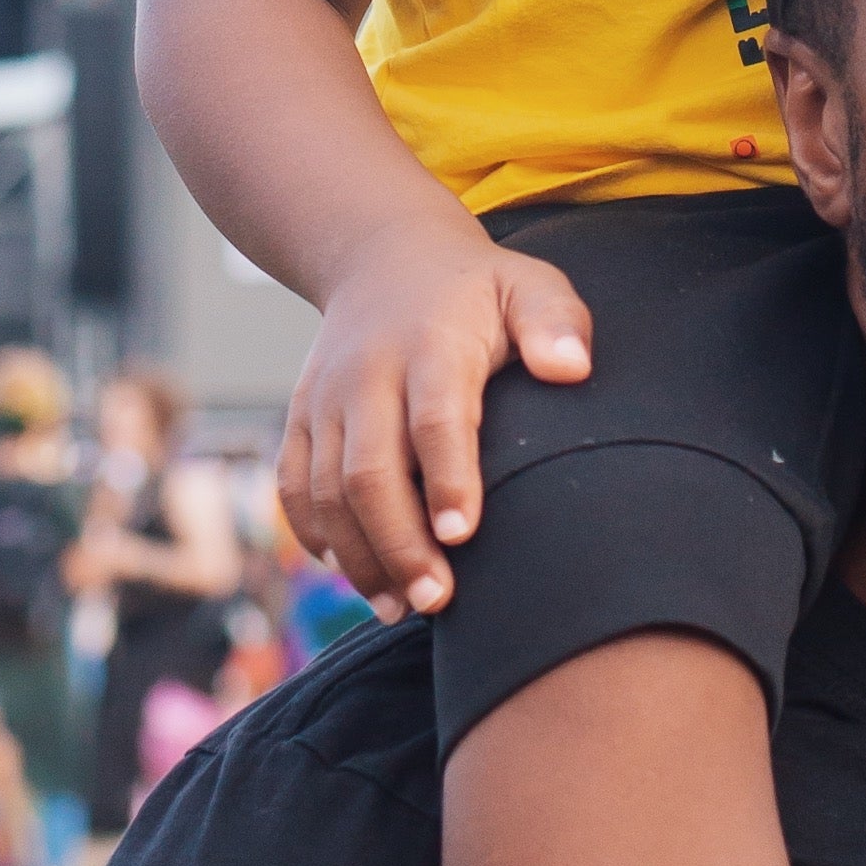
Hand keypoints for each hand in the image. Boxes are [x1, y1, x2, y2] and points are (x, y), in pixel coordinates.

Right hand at [276, 209, 593, 615]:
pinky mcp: (300, 418)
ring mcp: (325, 399)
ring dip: (359, 555)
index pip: (435, 419)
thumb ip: (556, 322)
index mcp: (429, 345)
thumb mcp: (527, 286)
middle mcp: (367, 374)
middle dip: (399, 542)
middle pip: (369, 470)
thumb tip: (572, 370)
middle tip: (437, 600)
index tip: (464, 535)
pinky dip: (316, 536)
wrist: (383, 258)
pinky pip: (294, 486)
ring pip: (326, 490)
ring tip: (401, 607)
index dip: (448, 478)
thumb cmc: (476, 291)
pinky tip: (355, 575)